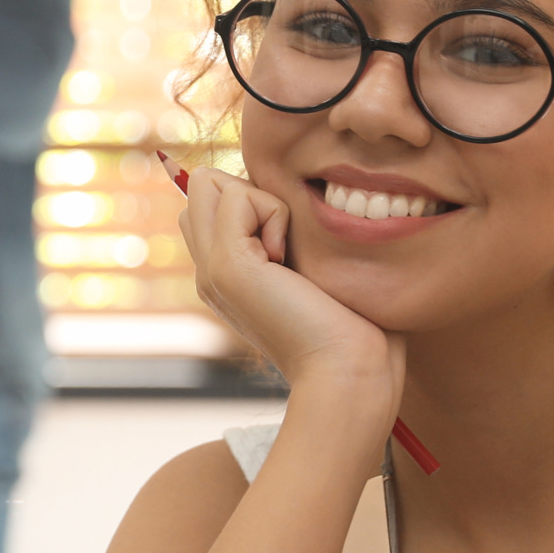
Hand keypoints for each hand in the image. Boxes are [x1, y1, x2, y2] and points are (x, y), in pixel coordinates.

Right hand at [177, 165, 404, 437]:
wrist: (347, 369)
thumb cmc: (350, 324)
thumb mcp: (312, 267)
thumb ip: (287, 234)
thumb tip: (278, 192)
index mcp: (226, 275)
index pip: (209, 203)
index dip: (250, 200)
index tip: (289, 245)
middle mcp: (209, 272)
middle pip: (203, 188)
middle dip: (250, 193)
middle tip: (286, 246)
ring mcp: (210, 270)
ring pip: (211, 183)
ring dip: (264, 203)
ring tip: (286, 256)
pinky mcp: (225, 265)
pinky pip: (236, 195)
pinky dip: (274, 213)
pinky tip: (286, 260)